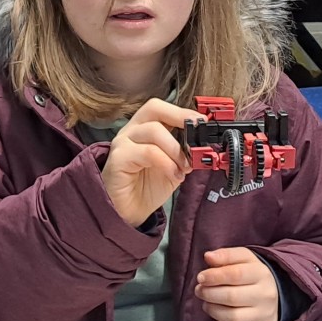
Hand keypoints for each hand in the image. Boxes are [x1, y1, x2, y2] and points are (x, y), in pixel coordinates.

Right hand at [100, 97, 196, 227]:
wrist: (129, 212)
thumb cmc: (146, 188)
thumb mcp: (173, 167)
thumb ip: (184, 154)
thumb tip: (201, 147)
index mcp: (144, 129)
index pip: (161, 108)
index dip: (182, 111)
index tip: (202, 121)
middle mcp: (132, 131)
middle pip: (154, 109)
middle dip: (179, 117)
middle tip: (196, 136)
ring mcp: (123, 143)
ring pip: (154, 131)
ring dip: (176, 149)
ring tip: (184, 167)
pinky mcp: (118, 158)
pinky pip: (148, 152)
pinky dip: (166, 162)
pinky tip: (174, 175)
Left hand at [194, 247, 280, 320]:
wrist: (276, 292)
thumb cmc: (252, 274)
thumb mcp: (243, 259)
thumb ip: (225, 255)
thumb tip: (208, 256)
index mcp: (261, 273)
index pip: (235, 274)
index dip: (214, 276)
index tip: (200, 277)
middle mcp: (266, 294)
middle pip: (232, 297)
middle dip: (209, 294)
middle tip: (200, 291)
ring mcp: (265, 314)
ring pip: (234, 317)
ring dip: (214, 311)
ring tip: (207, 304)